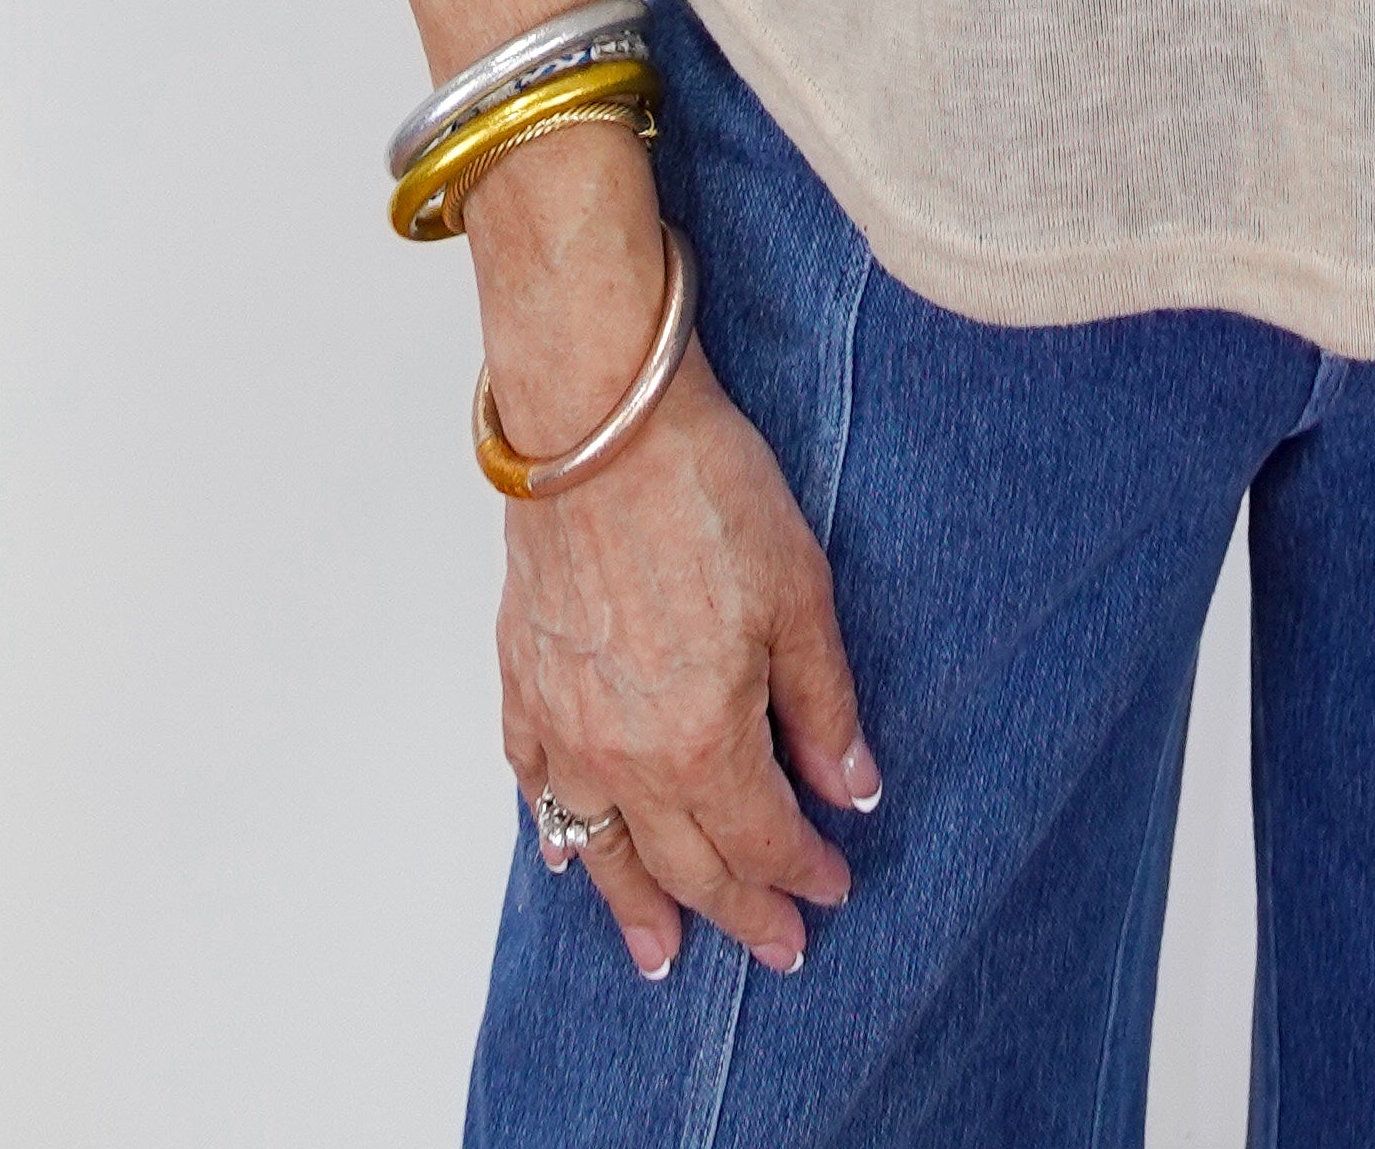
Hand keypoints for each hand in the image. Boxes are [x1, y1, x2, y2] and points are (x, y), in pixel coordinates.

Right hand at [494, 334, 880, 979]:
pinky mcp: (523, 682)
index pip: (762, 839)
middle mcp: (625, 755)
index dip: (802, 873)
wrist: (601, 421)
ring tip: (660, 954)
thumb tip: (851, 789)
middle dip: (737, 911)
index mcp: (703, 741)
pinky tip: (567, 854)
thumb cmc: (704, 489)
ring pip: (603, 847)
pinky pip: (535, 784)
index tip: (832, 890)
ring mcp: (564, 724)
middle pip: (687, 862)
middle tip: (773, 949)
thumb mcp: (800, 594)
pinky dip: (554, 829)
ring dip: (635, 907)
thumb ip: (823, 704)